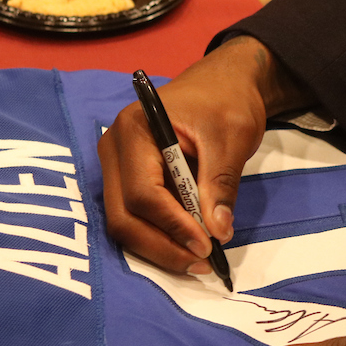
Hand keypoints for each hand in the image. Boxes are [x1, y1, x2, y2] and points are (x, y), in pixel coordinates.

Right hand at [100, 36, 312, 273]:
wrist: (223, 84)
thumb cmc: (226, 101)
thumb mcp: (232, 137)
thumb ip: (221, 184)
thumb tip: (218, 231)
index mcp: (135, 130)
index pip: (142, 192)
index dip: (173, 224)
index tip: (207, 245)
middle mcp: (114, 149)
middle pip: (124, 214)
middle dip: (161, 244)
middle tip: (202, 262)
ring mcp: (117, 166)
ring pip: (125, 221)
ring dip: (160, 246)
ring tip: (199, 259)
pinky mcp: (128, 179)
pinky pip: (136, 216)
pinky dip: (161, 235)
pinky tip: (188, 246)